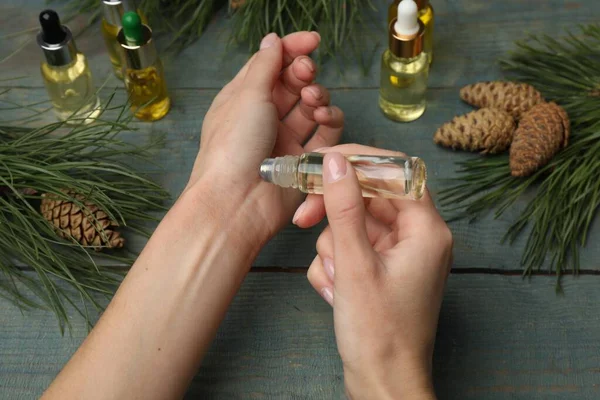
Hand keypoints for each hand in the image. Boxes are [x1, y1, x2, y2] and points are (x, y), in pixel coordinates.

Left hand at [187, 32, 342, 249]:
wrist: (236, 202)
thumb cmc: (232, 147)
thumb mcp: (246, 95)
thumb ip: (265, 65)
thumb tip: (272, 40)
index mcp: (242, 99)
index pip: (270, 65)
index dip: (291, 49)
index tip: (312, 41)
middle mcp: (263, 118)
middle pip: (293, 85)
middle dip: (304, 73)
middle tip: (306, 73)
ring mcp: (284, 140)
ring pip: (311, 108)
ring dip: (317, 97)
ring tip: (313, 101)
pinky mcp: (303, 160)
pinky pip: (325, 135)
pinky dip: (329, 121)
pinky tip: (324, 117)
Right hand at [295, 145, 452, 398]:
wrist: (382, 385)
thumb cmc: (379, 334)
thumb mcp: (355, 264)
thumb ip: (344, 207)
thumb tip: (336, 162)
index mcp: (426, 230)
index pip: (394, 171)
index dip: (357, 161)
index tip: (321, 162)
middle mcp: (417, 237)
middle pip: (368, 198)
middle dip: (334, 214)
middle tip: (303, 218)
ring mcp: (398, 255)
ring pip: (353, 225)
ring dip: (333, 249)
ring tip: (335, 282)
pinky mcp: (381, 270)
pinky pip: (350, 249)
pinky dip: (335, 265)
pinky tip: (335, 293)